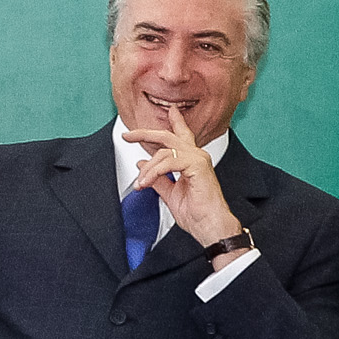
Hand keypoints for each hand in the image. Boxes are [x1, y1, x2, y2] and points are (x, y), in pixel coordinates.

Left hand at [120, 125, 242, 253]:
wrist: (210, 226)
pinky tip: (147, 183)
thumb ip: (158, 179)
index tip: (169, 112)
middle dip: (145, 134)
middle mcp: (196, 156)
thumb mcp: (170, 194)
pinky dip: (154, 172)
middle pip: (167, 137)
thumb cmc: (198, 214)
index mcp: (192, 161)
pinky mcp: (197, 165)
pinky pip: (168, 162)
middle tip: (128, 136)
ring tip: (140, 183)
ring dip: (147, 169)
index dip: (174, 122)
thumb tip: (143, 165)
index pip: (180, 136)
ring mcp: (198, 159)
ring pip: (163, 152)